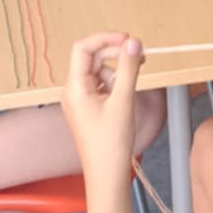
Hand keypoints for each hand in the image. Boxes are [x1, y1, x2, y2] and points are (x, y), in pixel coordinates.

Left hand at [62, 31, 142, 184]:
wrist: (106, 174)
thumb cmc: (110, 144)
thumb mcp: (123, 101)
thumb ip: (129, 69)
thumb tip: (133, 44)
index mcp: (74, 87)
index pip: (83, 48)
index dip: (105, 39)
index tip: (128, 40)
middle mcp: (73, 91)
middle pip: (92, 58)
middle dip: (114, 53)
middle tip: (139, 54)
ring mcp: (80, 100)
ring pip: (98, 71)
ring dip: (117, 68)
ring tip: (135, 76)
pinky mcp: (89, 108)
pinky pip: (101, 85)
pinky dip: (115, 82)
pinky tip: (127, 91)